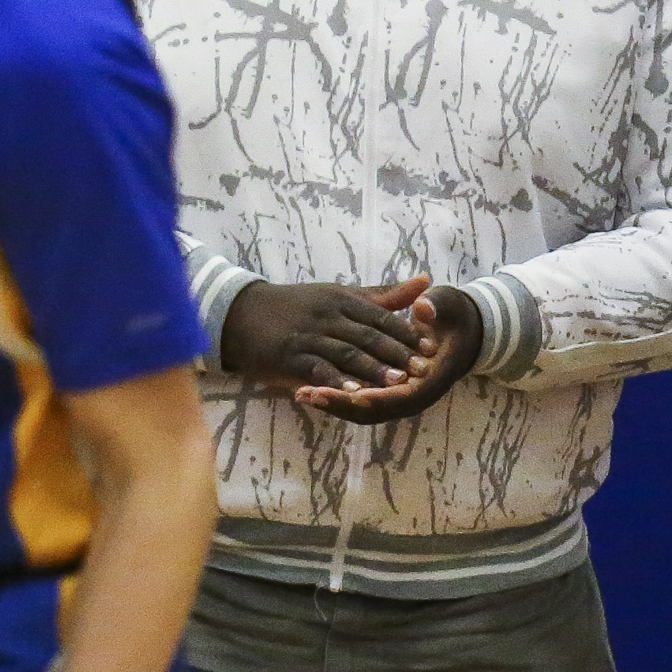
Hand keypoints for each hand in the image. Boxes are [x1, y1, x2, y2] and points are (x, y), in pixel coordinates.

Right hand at [219, 275, 483, 421]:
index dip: (407, 333)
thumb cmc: (295, 306)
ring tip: (399, 382)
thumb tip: (425, 280)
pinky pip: (317, 369)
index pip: (380, 316)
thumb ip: (382, 294)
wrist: (239, 313)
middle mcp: (326, 316)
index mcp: (341, 300)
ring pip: (346, 353)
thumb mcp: (338, 294)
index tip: (431, 347)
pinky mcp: (289, 356)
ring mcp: (307, 336)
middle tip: (424, 368)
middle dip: (398, 353)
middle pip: (368, 335)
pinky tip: (354, 391)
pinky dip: (336, 380)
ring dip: (373, 368)